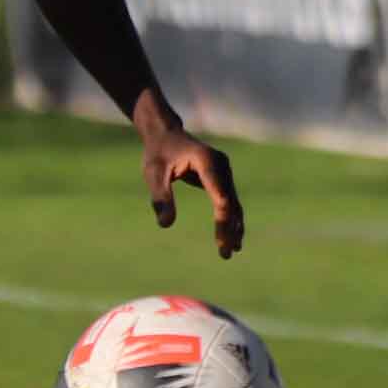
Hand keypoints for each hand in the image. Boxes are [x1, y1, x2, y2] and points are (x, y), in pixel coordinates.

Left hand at [138, 104, 243, 258]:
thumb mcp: (153, 173)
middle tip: (225, 254)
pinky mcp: (222, 177)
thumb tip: (165, 225)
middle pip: (230, 202)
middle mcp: (221, 165)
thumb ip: (160, 197)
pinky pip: (230, 200)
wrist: (165, 134)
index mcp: (207, 161)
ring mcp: (224, 170)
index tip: (221, 240)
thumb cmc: (158, 153)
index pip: (220, 195)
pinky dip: (231, 218)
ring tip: (233, 251)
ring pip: (234, 203)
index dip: (222, 219)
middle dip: (229, 228)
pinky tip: (233, 237)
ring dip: (234, 226)